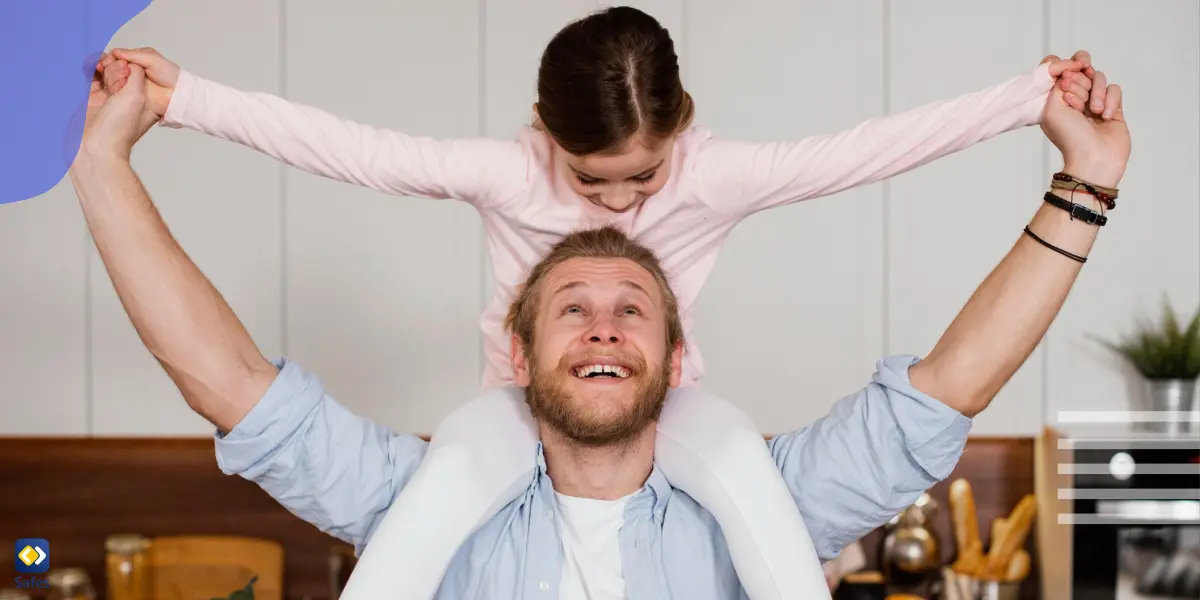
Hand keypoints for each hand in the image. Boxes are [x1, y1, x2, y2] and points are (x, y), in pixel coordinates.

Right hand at [81, 61, 159, 160]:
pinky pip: (90, 79)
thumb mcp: (135, 97)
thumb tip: (129, 62)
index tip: (121, 69)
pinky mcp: (91, 99)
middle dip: (113, 66)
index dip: (127, 64)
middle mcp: (127, 97)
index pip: (137, 70)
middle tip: (106, 75)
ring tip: (95, 68)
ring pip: (104, 72)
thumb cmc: (117, 129)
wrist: (94, 149)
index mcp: (144, 98)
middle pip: (120, 69)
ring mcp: (108, 98)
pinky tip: (86, 67)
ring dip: (99, 65)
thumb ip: (135, 76)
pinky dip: (88, 70)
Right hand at [97, 47, 178, 116]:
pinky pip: (116, 90)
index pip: (116, 56)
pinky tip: (115, 88)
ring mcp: (130, 82)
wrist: (176, 93)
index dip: (109, 59)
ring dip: (111, 78)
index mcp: (136, 58)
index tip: (104, 63)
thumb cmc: (169, 75)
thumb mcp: (152, 59)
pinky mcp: (130, 94)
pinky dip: (114, 88)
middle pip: (111, 67)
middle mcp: (131, 69)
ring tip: (118, 80)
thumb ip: (133, 55)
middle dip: (110, 69)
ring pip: (112, 78)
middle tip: (110, 71)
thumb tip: (115, 52)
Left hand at [1040, 57, 1128, 188]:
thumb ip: (1057, 82)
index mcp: (1054, 98)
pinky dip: (1110, 100)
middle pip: (1081, 69)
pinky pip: (1115, 89)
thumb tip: (1069, 65)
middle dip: (1081, 82)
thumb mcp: (1052, 107)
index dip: (1065, 66)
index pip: (1060, 68)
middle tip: (1078, 102)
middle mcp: (1073, 98)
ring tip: (1094, 111)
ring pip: (1099, 77)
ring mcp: (1094, 102)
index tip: (1066, 77)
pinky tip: (1105, 116)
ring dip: (1096, 92)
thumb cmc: (1069, 137)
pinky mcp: (1113, 107)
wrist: (1093, 158)